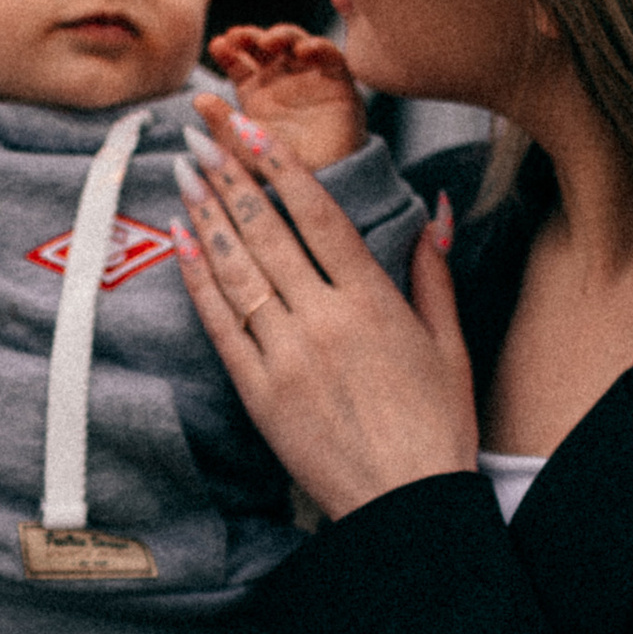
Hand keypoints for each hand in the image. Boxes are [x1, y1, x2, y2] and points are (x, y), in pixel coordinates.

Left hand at [175, 96, 477, 517]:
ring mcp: (286, 357)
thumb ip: (432, 275)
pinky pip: (220, 325)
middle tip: (201, 132)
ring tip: (184, 170)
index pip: (319, 216)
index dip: (281, 166)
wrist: (405, 505)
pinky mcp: (259, 393)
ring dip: (206, 213)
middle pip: (267, 231)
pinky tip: (181, 241)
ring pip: (237, 270)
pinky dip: (198, 279)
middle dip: (230, 174)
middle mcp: (325, 321)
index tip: (252, 128)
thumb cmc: (436, 427)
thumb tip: (432, 211)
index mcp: (374, 303)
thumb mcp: (450, 345)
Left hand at [207, 22, 364, 172]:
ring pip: (295, 43)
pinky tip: (302, 51)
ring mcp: (310, 79)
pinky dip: (318, 46)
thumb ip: (221, 124)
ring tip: (268, 42)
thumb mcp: (242, 149)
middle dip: (251, 37)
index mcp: (256, 95)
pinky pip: (330, 55)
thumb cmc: (280, 173)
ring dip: (281, 35)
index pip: (239, 63)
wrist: (322, 186)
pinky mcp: (339, 82)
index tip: (217, 46)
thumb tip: (197, 98)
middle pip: (265, 47)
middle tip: (239, 36)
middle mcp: (282, 82)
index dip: (228, 51)